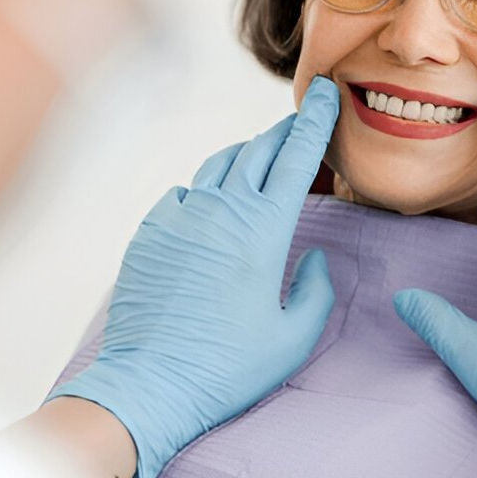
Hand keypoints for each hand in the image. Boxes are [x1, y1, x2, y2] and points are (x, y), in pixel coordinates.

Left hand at [48, 76, 338, 477]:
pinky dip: (206, 190)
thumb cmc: (227, 367)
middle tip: (302, 122)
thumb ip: (317, 290)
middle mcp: (222, 210)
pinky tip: (213, 207)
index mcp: (264, 230)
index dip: (317, 121)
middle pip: (259, 150)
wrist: (148, 384)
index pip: (297, 158)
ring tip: (261, 160)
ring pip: (219, 165)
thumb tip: (316, 257)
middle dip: (285, 131)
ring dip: (246, 156)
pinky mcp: (151, 230)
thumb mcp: (294, 337)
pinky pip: (185, 193)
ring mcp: (181, 216)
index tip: (327, 93)